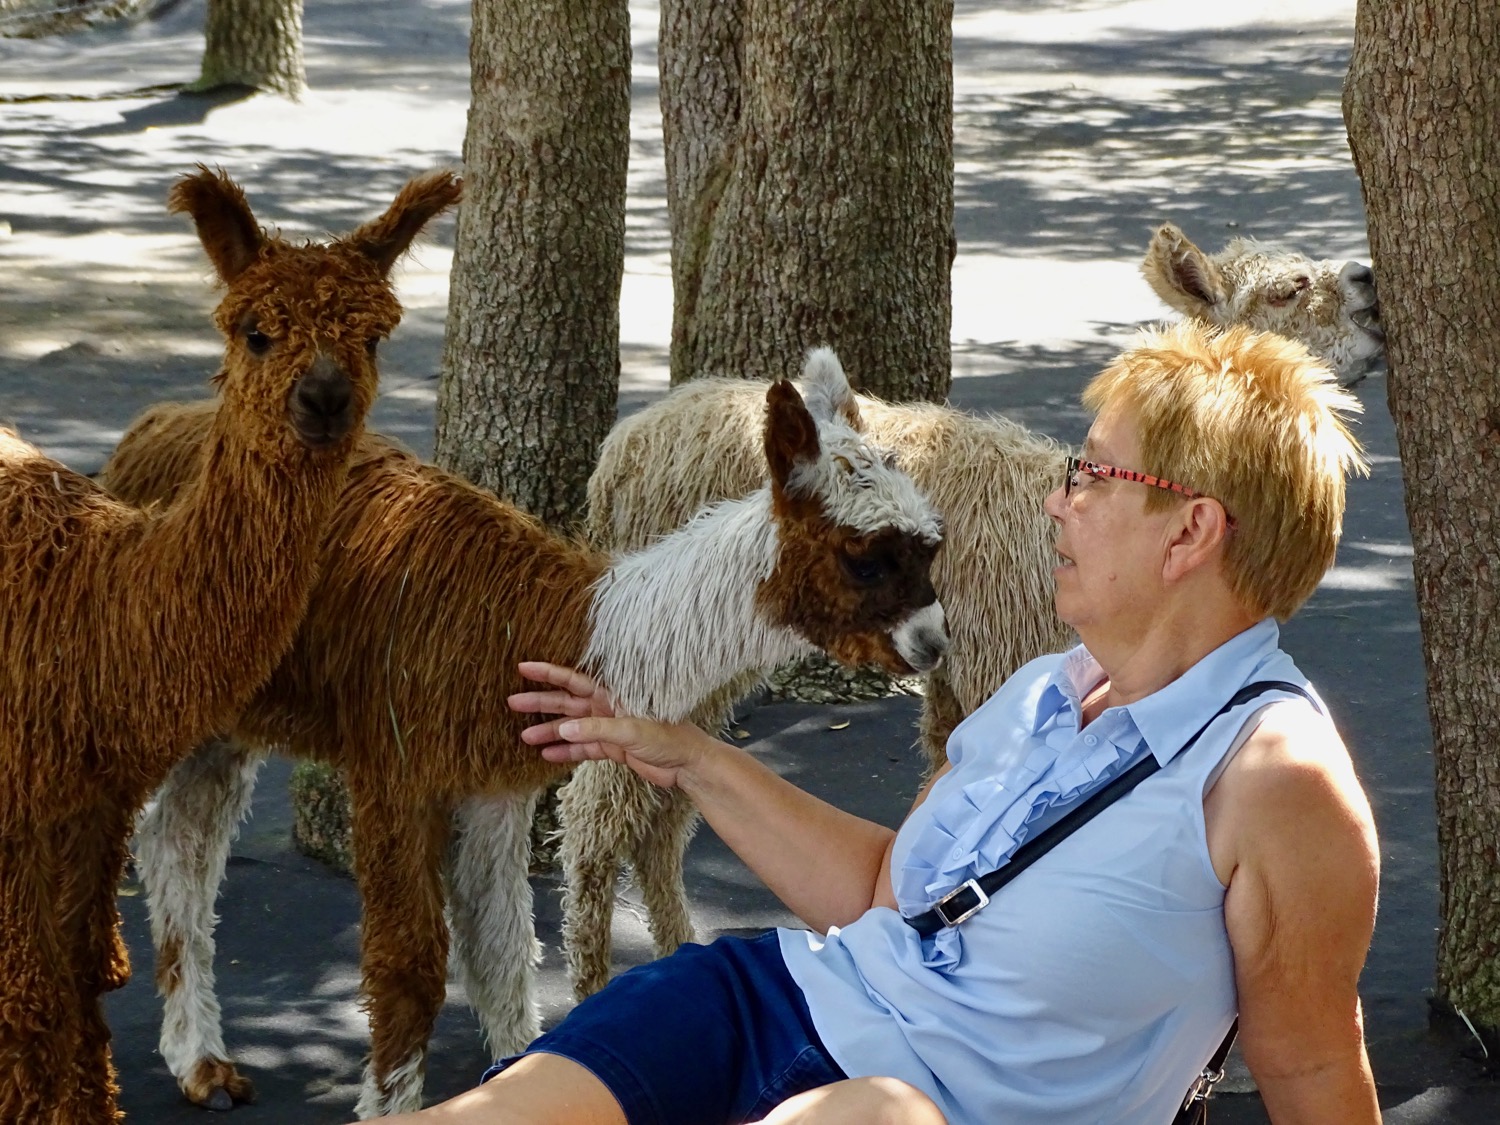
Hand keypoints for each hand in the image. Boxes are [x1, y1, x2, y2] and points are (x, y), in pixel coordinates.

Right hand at [508, 661, 721, 789]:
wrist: (688, 764)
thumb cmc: (669, 739)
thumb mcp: (632, 731)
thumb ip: (597, 730)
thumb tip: (564, 729)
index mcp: (612, 696)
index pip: (573, 680)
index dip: (548, 674)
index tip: (523, 668)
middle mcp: (607, 709)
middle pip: (567, 703)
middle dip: (540, 703)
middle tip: (513, 702)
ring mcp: (609, 729)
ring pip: (572, 728)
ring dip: (549, 731)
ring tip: (524, 737)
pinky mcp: (613, 749)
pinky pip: (583, 748)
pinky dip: (566, 751)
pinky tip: (547, 755)